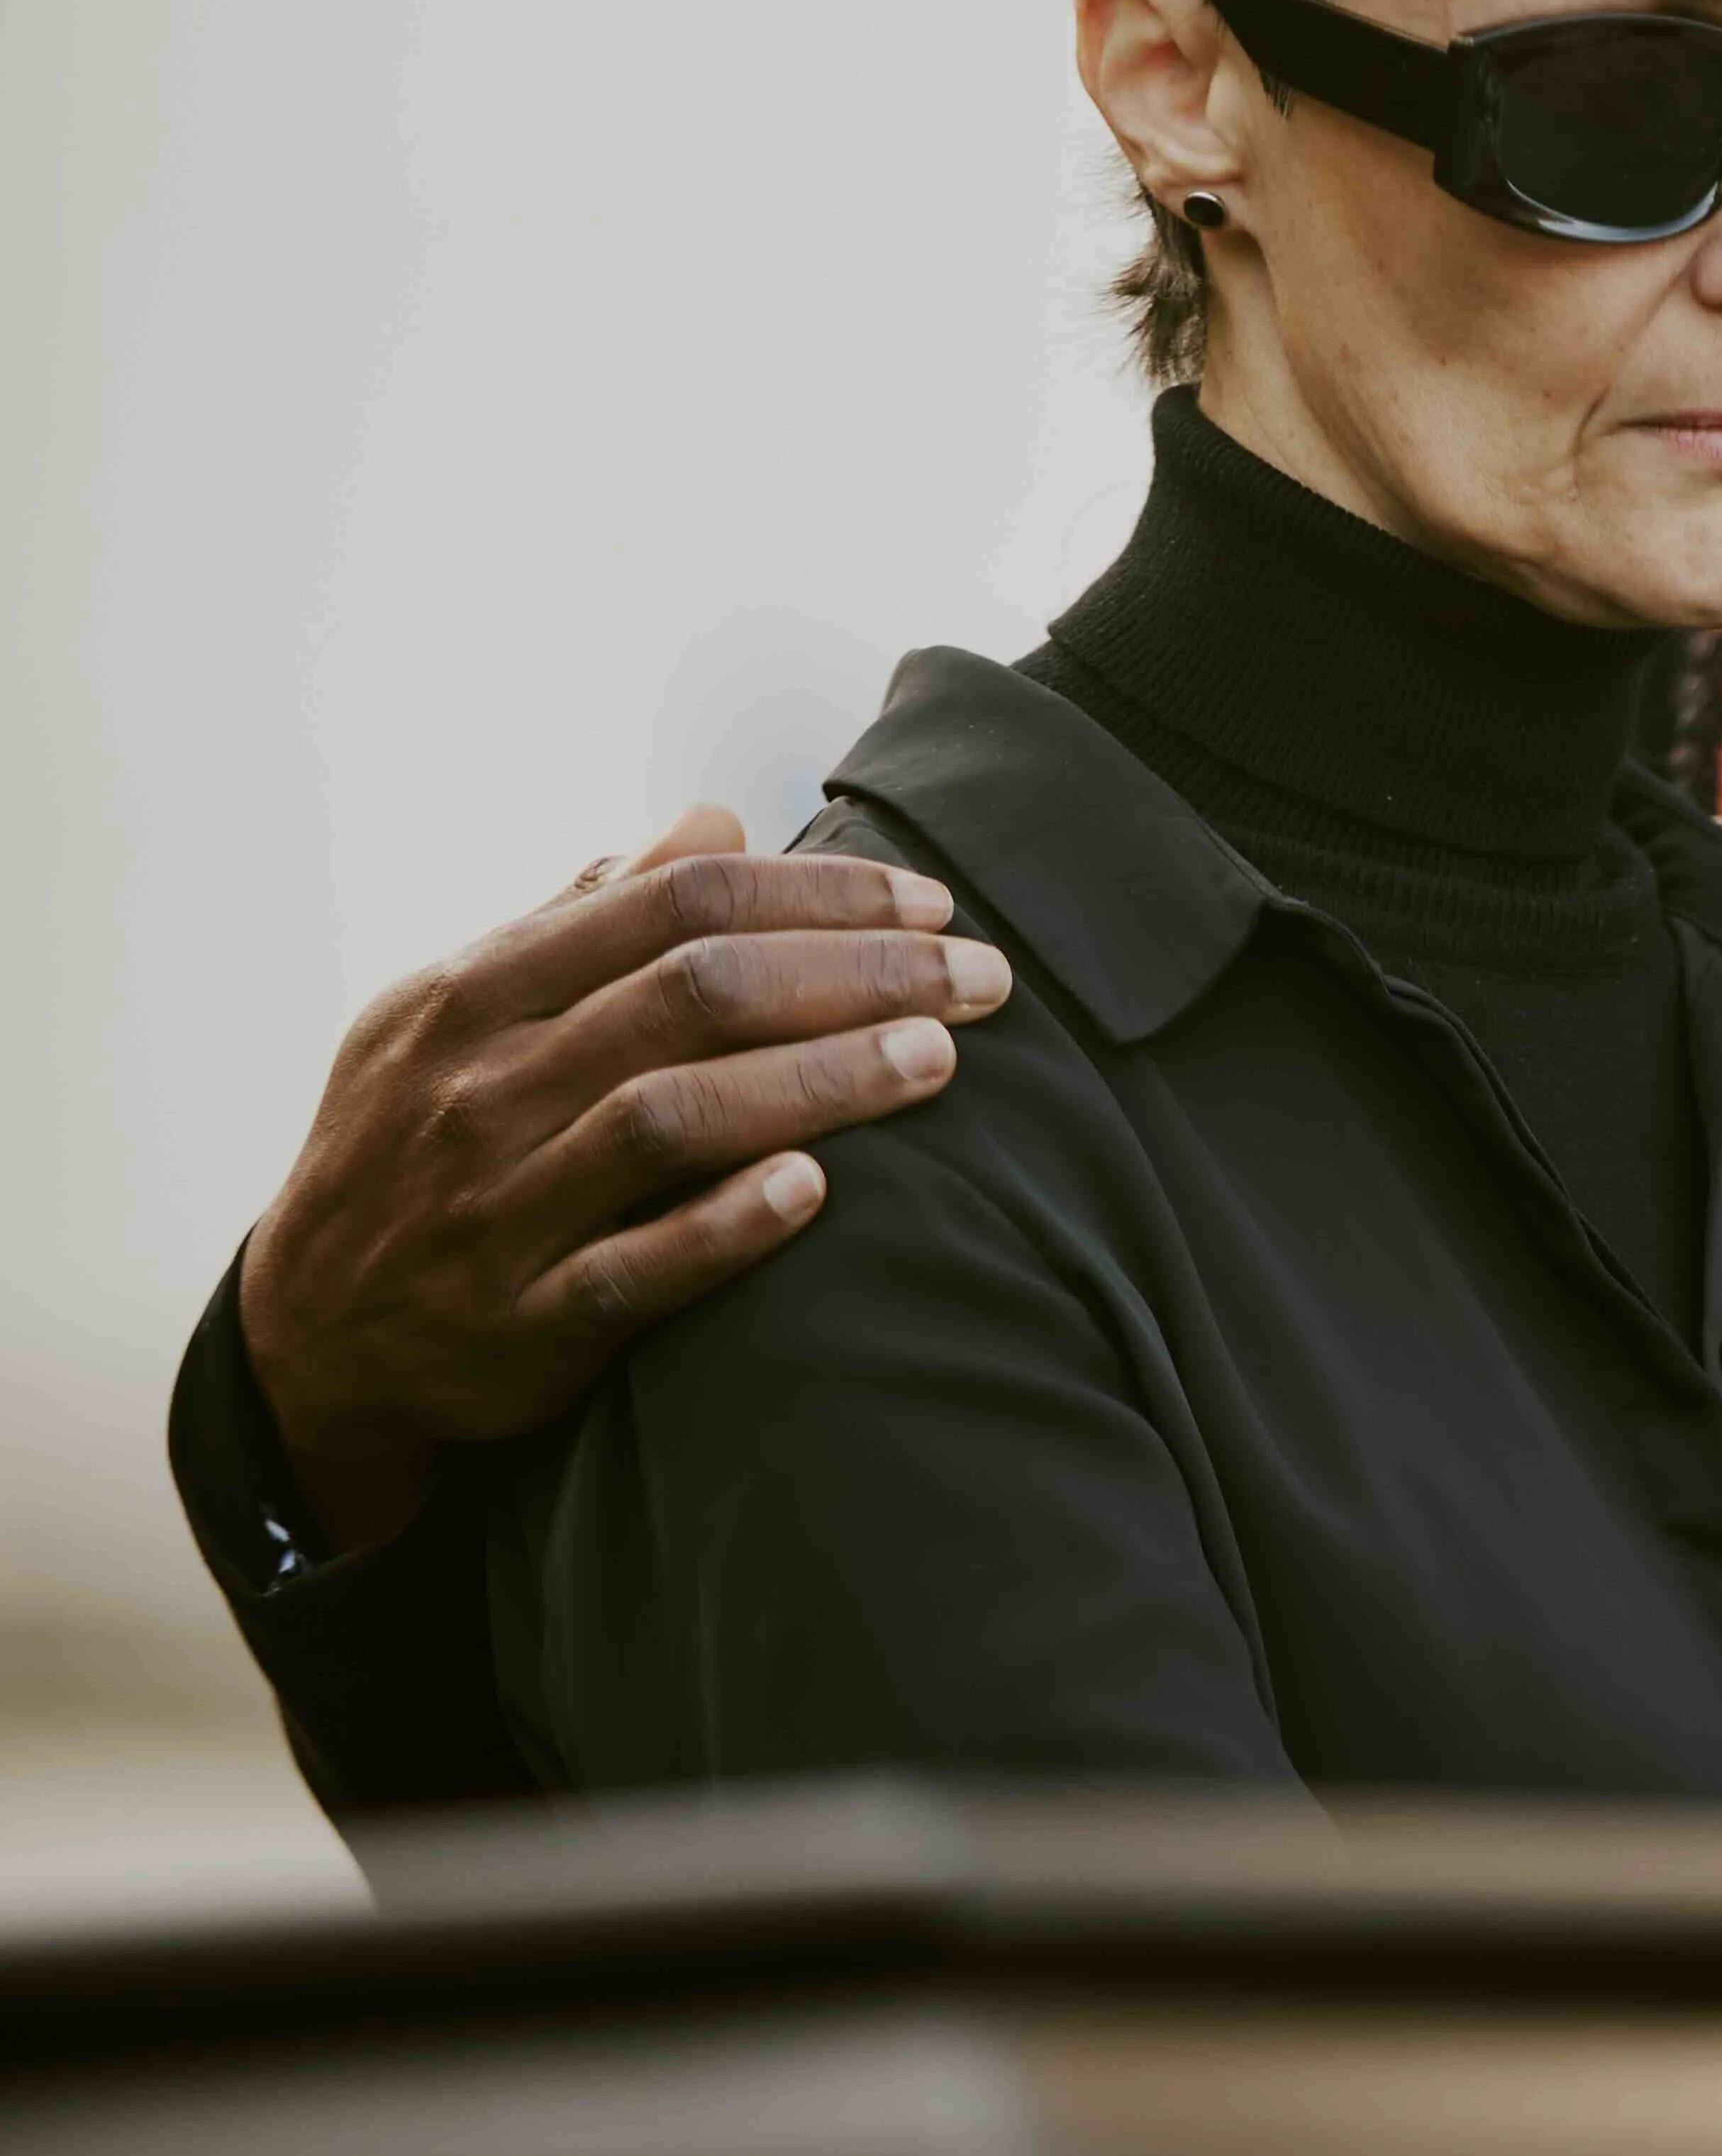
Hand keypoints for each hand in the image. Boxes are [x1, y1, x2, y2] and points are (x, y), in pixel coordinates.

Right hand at [236, 808, 1010, 1553]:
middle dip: (857, 973)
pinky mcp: (517, 1326)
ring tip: (938, 1058)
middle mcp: (481, 1088)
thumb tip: (711, 821)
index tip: (931, 905)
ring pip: (672, 1119)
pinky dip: (724, 1224)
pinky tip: (816, 1189)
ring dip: (819, 1081)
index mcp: (475, 994)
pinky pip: (631, 1269)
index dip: (816, 893)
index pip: (674, 906)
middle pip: (694, 995)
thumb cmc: (420, 1139)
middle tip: (982, 976)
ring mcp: (494, 1208)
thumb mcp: (460, 1011)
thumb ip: (586, 918)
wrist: (306, 1334)